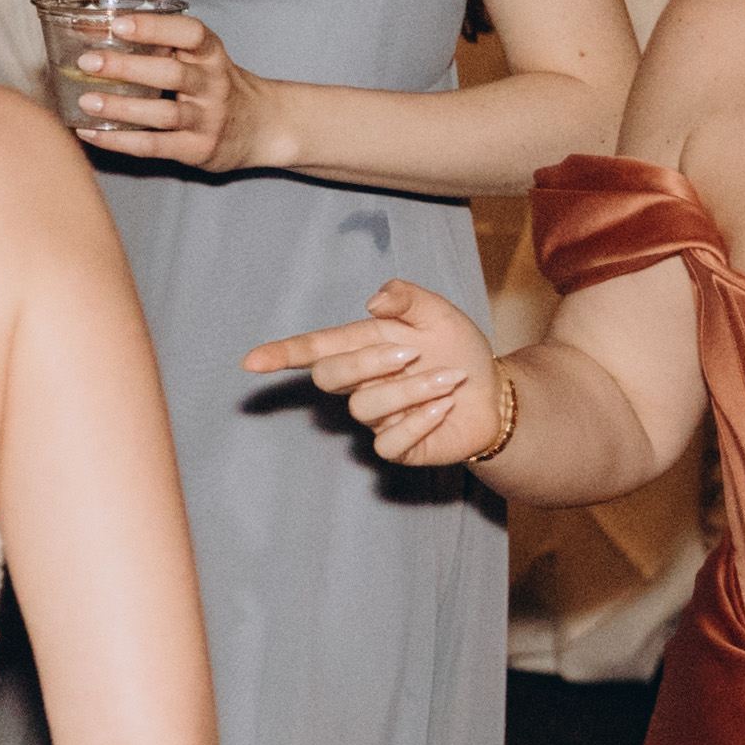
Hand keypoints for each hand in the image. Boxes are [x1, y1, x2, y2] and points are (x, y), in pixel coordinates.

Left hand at [67, 11, 270, 173]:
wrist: (261, 126)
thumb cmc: (215, 84)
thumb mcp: (201, 58)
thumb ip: (163, 44)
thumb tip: (93, 30)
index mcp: (212, 54)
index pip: (190, 33)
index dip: (154, 27)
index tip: (119, 23)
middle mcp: (213, 85)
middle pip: (171, 73)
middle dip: (127, 67)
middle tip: (88, 62)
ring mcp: (207, 119)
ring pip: (162, 113)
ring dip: (121, 108)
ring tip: (86, 101)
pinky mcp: (197, 149)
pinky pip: (154, 146)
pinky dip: (119, 140)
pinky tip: (91, 132)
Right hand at [244, 276, 507, 464]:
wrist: (494, 393)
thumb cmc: (457, 350)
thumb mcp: (437, 313)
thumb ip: (406, 297)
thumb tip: (372, 302)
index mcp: (362, 346)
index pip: (312, 350)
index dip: (279, 355)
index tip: (250, 361)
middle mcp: (361, 383)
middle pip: (329, 377)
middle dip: (367, 363)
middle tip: (412, 354)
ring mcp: (377, 419)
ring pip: (365, 408)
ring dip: (411, 390)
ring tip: (449, 381)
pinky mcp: (397, 447)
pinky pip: (390, 442)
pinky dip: (421, 421)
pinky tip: (445, 408)